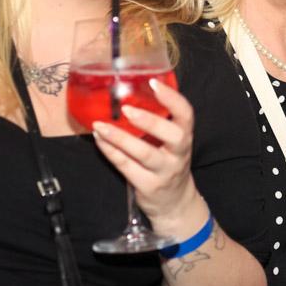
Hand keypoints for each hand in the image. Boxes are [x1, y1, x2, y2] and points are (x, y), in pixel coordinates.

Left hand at [92, 79, 202, 228]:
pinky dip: (110, 151)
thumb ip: (160, 122)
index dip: (172, 98)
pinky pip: (126, 166)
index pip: (186, 115)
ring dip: (120, 138)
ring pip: (145, 154)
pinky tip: (99, 138)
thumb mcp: (172, 143)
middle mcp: (179, 154)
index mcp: (185, 137)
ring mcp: (164, 172)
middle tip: (127, 110)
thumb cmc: (168, 163)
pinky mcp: (147, 186)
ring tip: (100, 125)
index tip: (153, 83)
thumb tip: (130, 92)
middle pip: (174, 136)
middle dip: (150, 121)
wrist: (174, 202)